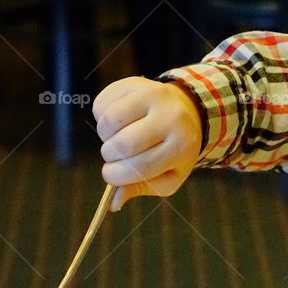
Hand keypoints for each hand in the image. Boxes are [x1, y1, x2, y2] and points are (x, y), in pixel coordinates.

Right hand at [93, 77, 202, 210]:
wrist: (186, 112)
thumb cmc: (173, 150)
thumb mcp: (167, 176)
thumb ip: (140, 189)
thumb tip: (112, 204)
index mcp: (182, 145)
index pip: (138, 168)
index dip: (116, 176)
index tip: (113, 175)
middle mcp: (171, 117)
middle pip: (121, 144)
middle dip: (110, 156)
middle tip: (116, 155)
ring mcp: (154, 95)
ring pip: (108, 121)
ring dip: (104, 135)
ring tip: (119, 135)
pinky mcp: (135, 82)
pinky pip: (102, 102)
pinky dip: (101, 115)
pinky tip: (119, 119)